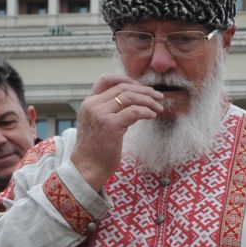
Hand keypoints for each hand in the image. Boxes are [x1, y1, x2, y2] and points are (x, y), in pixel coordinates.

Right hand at [70, 73, 164, 189]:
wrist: (87, 167)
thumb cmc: (95, 149)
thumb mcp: (97, 124)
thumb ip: (108, 111)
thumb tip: (132, 104)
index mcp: (89, 102)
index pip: (106, 79)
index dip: (126, 79)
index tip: (140, 86)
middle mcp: (93, 105)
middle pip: (122, 87)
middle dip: (144, 90)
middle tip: (158, 96)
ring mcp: (101, 114)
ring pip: (130, 97)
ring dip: (148, 100)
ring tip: (159, 107)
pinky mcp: (111, 125)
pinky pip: (134, 111)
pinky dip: (146, 111)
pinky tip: (152, 116)